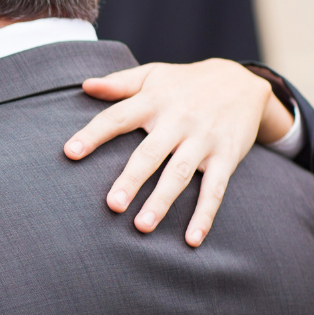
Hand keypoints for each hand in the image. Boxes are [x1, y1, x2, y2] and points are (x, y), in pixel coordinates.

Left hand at [62, 59, 291, 247]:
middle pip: (150, 153)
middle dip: (131, 179)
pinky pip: (215, 189)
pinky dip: (205, 215)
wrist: (244, 83)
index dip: (93, 134)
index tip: (70, 152)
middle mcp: (178, 121)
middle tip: (112, 205)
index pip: (117, 117)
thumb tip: (85, 85)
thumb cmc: (185, 82)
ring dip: (162, 201)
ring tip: (142, 225)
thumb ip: (119, 83)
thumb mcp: (153, 75)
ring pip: (180, 174)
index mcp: (153, 100)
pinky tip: (192, 239)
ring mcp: (203, 140)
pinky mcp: (227, 157)